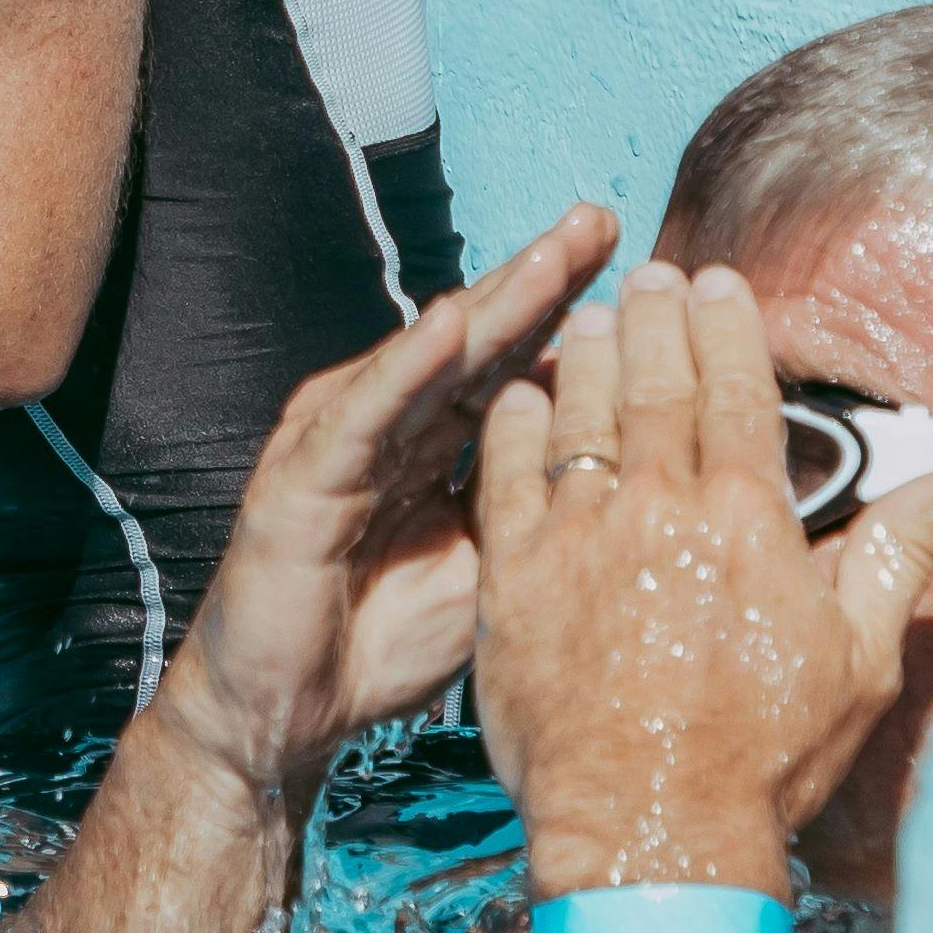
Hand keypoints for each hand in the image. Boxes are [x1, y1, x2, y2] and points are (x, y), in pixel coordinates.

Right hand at [134, 205, 631, 809]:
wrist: (280, 711)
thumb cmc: (383, 640)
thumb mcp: (492, 567)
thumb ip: (540, 507)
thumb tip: (639, 473)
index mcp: (435, 437)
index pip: (515, 360)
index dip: (575, 313)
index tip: (652, 276)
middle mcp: (389, 420)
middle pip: (478, 338)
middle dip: (542, 279)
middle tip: (602, 221)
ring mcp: (341, 439)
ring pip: (427, 360)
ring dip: (490, 303)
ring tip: (552, 256)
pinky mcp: (301, 476)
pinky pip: (362, 414)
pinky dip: (404, 366)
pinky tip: (447, 326)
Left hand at [469, 262, 932, 898]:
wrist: (652, 830)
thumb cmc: (765, 756)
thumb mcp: (858, 658)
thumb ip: (904, 552)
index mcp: (749, 522)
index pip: (740, 393)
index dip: (729, 330)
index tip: (720, 284)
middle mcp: (661, 511)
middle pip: (657, 387)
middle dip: (657, 321)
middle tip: (652, 277)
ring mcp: (581, 539)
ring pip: (581, 416)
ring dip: (588, 357)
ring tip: (593, 319)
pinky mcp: (515, 578)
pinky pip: (506, 478)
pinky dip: (514, 429)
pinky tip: (516, 397)